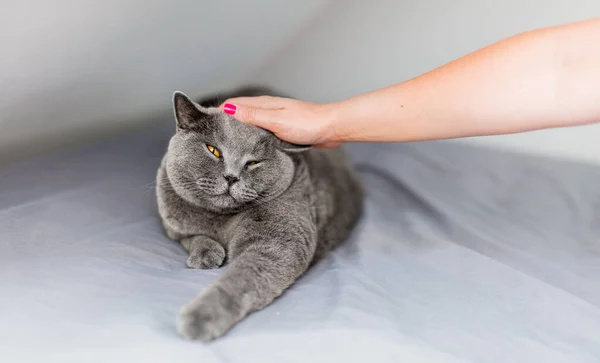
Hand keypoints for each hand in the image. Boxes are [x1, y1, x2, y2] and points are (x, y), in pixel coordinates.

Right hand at [219, 96, 342, 147]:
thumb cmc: (307, 124)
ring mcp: (273, 119)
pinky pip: (260, 132)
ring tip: (226, 145)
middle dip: (225, 124)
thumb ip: (253, 116)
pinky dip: (251, 137)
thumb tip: (228, 109)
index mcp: (262, 104)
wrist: (331, 128)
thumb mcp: (276, 120)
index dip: (217, 114)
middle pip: (238, 114)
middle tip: (212, 140)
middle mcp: (266, 109)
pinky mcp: (280, 129)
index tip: (206, 126)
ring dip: (238, 131)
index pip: (232, 105)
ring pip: (249, 123)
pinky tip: (249, 147)